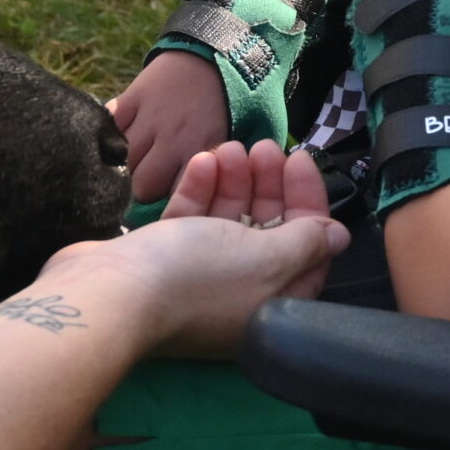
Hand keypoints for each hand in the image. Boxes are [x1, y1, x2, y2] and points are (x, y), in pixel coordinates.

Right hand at [52, 141, 343, 356]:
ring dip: (232, 180)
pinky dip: (199, 190)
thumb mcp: (268, 258)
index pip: (307, 249)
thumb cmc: (197, 277)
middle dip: (268, 184)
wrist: (110, 295)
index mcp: (272, 303)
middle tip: (263, 146)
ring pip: (226, 221)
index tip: (299, 159)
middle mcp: (237, 294)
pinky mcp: (161, 260)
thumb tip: (340, 237)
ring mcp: (197, 277)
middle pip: (266, 230)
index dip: (308, 202)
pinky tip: (202, 161)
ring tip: (229, 148)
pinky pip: (189, 221)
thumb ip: (307, 242)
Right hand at [106, 51, 230, 203]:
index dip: (169, 203)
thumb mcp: (226, 140)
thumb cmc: (227, 104)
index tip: (168, 200)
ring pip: (121, 162)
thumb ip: (207, 169)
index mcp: (200, 150)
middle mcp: (172, 138)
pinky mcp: (129, 98)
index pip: (173, 198)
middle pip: (141, 187)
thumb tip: (187, 201)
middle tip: (151, 178)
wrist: (217, 54)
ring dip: (126, 164)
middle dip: (144, 188)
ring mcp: (148, 118)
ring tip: (134, 160)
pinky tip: (119, 136)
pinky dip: (109, 134)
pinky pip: (108, 127)